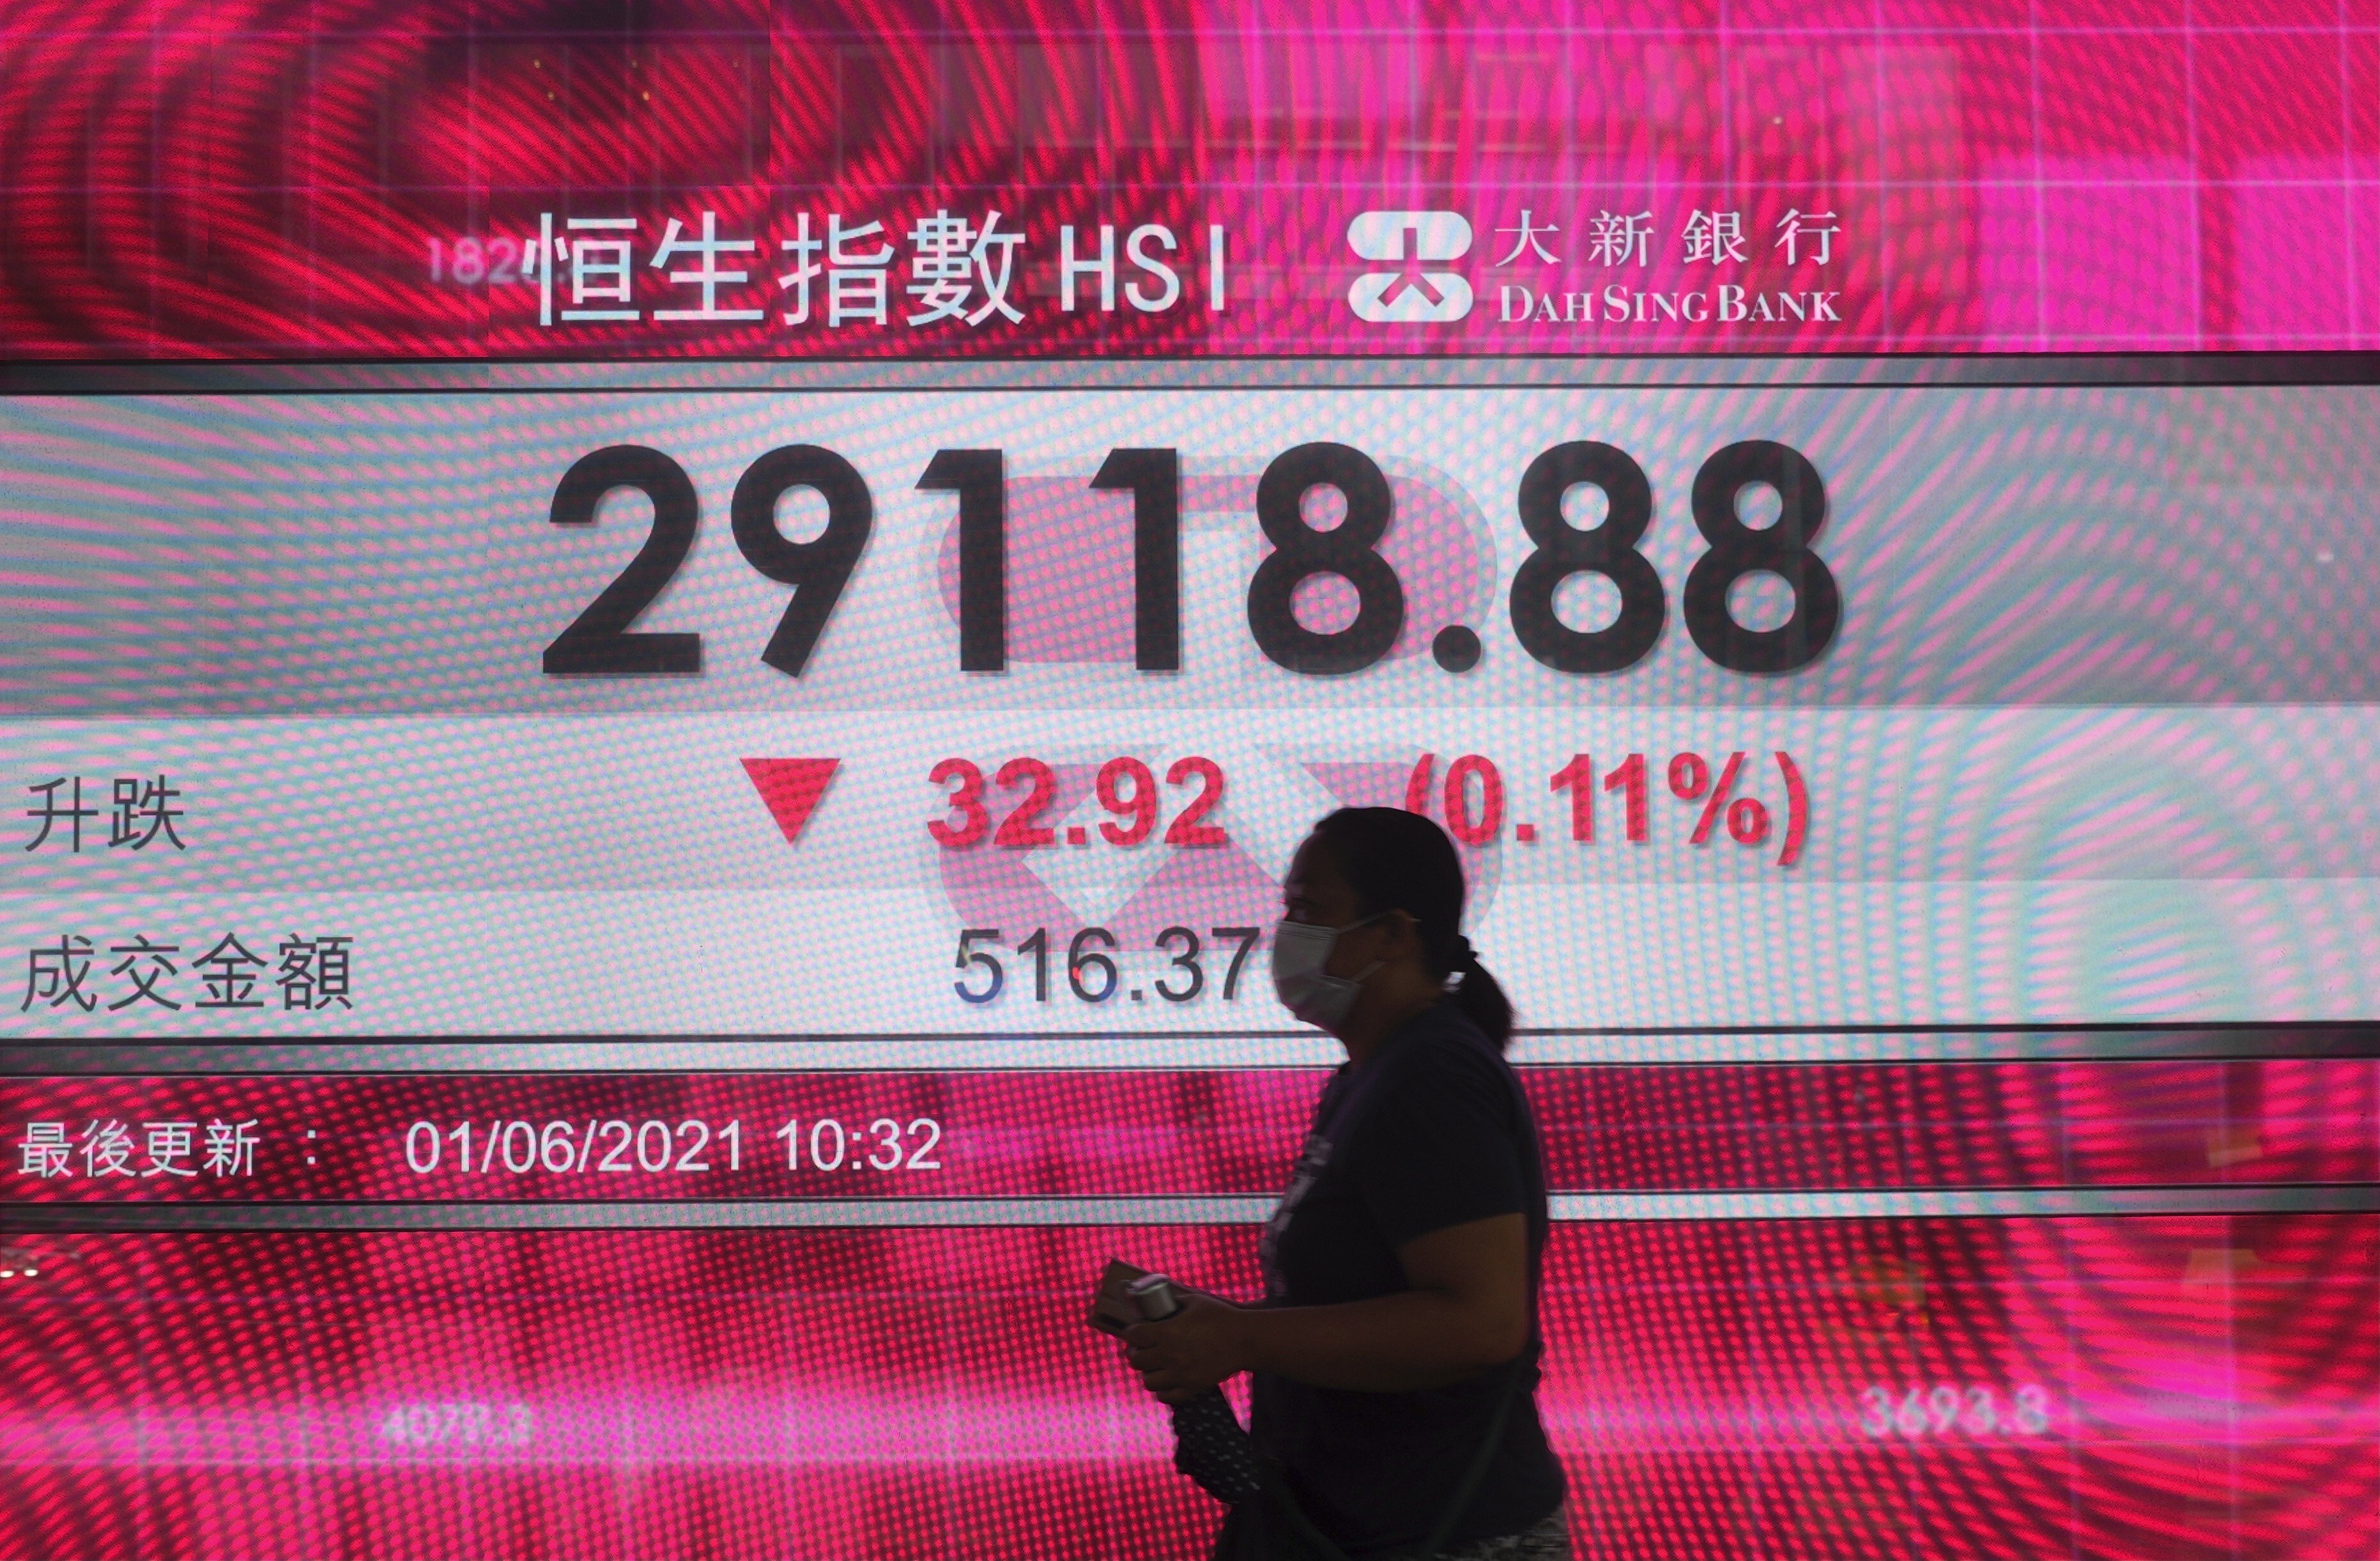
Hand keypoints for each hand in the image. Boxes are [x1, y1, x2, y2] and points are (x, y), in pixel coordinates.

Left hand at [1123, 1292, 1247, 1404]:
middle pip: (1136, 1360)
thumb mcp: (1195, 1301)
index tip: (1135, 1332)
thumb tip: (1164, 1303)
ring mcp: (1179, 1374)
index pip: (1134, 1335)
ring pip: (1148, 1381)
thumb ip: (1176, 1303)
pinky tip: (1166, 1383)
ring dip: (1148, 1373)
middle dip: (1135, 1353)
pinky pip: (1166, 1397)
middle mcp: (1168, 1355)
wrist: (1244, 1340)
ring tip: (1153, 1367)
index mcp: (1166, 1332)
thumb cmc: (1221, 1317)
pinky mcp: (1191, 1387)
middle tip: (1141, 1349)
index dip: (1131, 1332)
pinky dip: (1163, 1391)